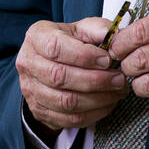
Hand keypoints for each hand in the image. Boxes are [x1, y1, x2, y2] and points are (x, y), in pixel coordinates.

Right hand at [16, 17, 129, 132]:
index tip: (108, 59)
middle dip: (96, 80)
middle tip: (119, 79)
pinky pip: (68, 119)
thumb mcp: (82, 29)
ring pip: (65, 102)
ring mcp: (30, 90)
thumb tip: (117, 39)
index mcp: (37, 37)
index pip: (55, 47)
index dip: (84, 56)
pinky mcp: (39, 111)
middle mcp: (28, 63)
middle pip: (60, 77)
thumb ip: (98, 30)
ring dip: (98, 99)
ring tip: (117, 91)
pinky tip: (108, 103)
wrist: (51, 63)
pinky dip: (93, 114)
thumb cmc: (70, 43)